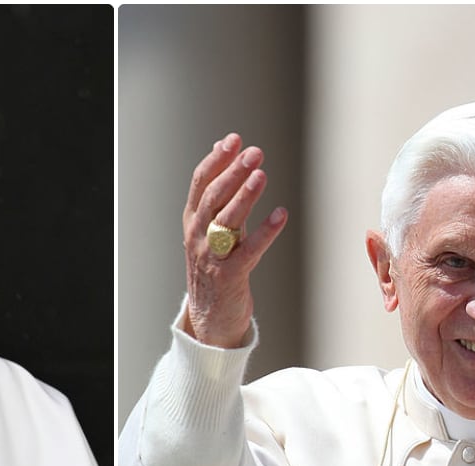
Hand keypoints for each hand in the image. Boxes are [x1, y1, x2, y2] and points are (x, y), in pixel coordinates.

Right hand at [181, 133, 287, 347]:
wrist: (210, 318)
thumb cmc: (216, 267)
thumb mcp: (210, 229)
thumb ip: (216, 194)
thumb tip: (220, 150)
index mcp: (193, 222)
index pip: (200, 184)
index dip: (216, 160)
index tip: (235, 139)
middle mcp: (198, 237)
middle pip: (213, 198)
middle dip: (233, 172)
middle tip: (254, 152)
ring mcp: (211, 258)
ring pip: (226, 221)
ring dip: (244, 196)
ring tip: (261, 175)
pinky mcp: (230, 277)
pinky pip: (249, 251)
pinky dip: (265, 232)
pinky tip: (281, 214)